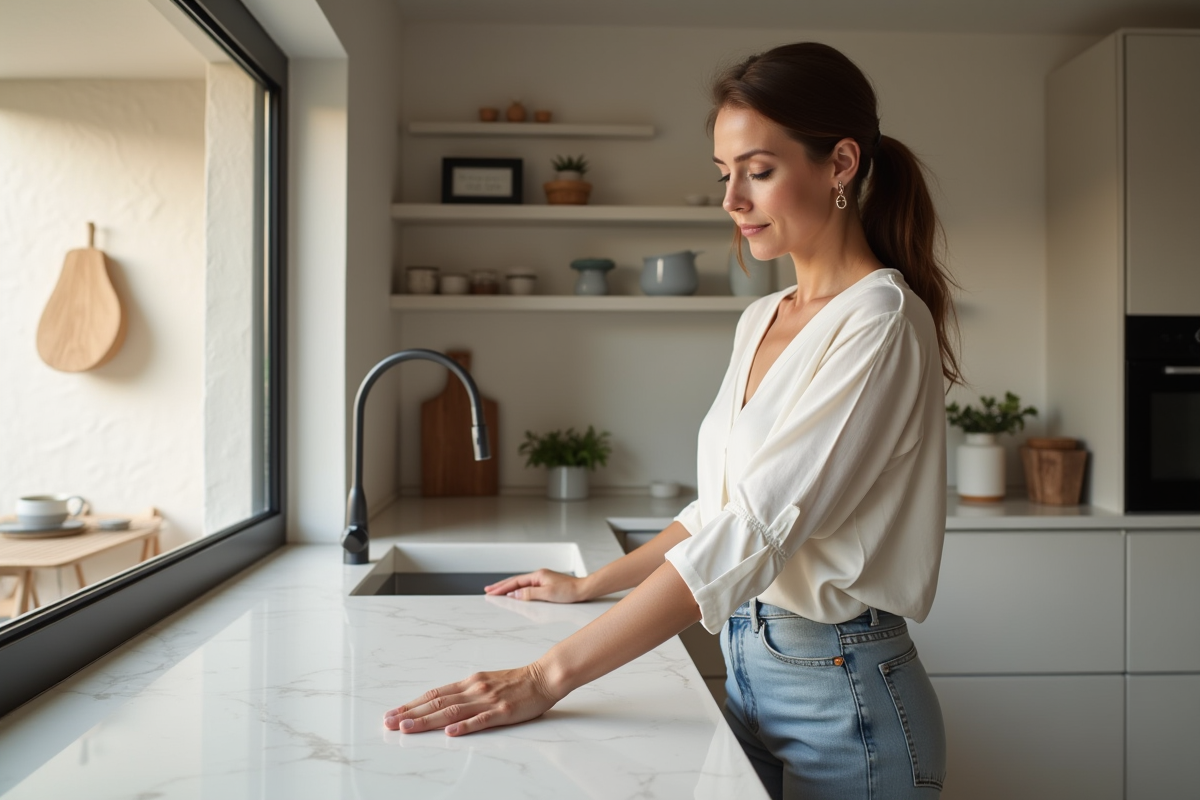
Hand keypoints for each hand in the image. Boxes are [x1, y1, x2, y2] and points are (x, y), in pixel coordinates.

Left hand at [383, 663, 559, 735]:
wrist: (544, 676)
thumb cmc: (517, 682)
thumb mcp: (487, 681)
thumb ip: (466, 692)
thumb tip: (443, 703)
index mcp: (470, 682)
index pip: (434, 693)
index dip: (412, 704)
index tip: (393, 713)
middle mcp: (474, 689)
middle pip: (437, 702)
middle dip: (410, 714)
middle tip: (389, 722)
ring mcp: (488, 700)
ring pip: (451, 711)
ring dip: (427, 720)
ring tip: (407, 728)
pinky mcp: (503, 712)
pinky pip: (480, 720)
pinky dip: (463, 726)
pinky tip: (450, 732)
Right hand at [483, 568, 586, 602]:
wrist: (584, 589)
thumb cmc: (569, 591)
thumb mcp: (547, 594)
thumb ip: (529, 594)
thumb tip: (514, 594)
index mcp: (537, 575)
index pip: (515, 582)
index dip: (502, 588)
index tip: (491, 592)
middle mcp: (539, 575)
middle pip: (515, 581)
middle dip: (501, 586)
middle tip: (488, 590)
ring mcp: (542, 579)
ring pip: (521, 583)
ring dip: (508, 587)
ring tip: (497, 591)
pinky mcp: (546, 584)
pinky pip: (527, 586)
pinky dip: (518, 589)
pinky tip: (515, 592)